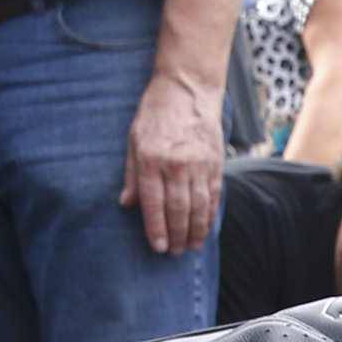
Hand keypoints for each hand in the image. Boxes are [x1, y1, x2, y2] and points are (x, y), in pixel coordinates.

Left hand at [122, 71, 224, 254]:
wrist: (187, 89)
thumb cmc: (156, 114)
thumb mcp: (135, 139)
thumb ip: (132, 174)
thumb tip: (126, 204)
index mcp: (151, 158)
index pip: (153, 202)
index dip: (156, 228)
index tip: (158, 247)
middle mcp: (175, 164)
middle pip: (177, 210)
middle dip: (176, 236)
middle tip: (173, 253)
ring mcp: (198, 165)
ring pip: (198, 209)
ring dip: (194, 232)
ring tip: (190, 247)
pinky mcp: (215, 165)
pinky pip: (213, 199)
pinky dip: (209, 218)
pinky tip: (204, 230)